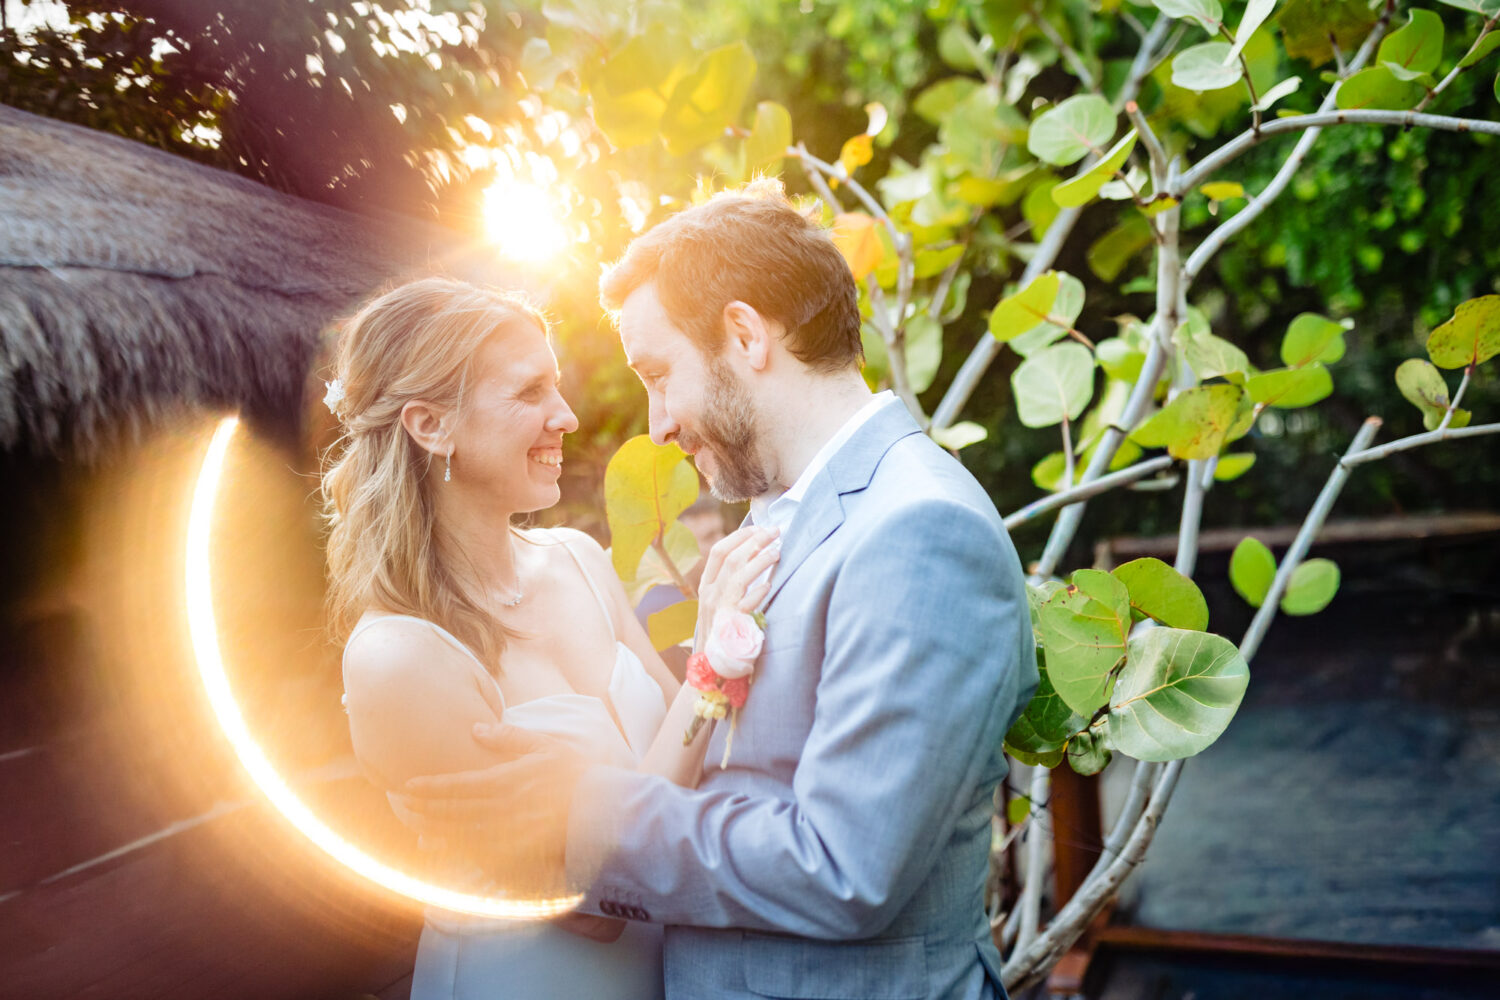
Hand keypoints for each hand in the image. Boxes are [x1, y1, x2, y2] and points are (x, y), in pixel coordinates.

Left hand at [392, 723, 587, 895]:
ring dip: (438, 834)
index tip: (408, 786)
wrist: (608, 810)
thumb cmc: (579, 774)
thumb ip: (510, 737)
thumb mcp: (546, 745)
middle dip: (426, 810)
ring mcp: (512, 835)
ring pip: (464, 836)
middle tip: (403, 808)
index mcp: (508, 780)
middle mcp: (505, 809)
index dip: (431, 787)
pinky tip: (451, 854)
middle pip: (455, 812)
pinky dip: (463, 855)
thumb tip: (476, 727)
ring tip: (418, 831)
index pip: (460, 785)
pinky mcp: (522, 854)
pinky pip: (485, 857)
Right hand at [696, 525, 780, 632]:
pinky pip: (745, 604)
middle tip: (775, 532)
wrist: (712, 667)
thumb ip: (730, 582)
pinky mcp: (731, 624)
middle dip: (755, 541)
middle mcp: (710, 594)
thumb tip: (753, 555)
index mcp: (706, 585)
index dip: (739, 537)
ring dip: (760, 560)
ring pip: (738, 575)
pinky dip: (757, 592)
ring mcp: (720, 609)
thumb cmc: (722, 631)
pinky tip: (769, 585)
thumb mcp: (718, 603)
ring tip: (777, 552)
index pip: (718, 552)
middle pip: (731, 558)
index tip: (758, 527)